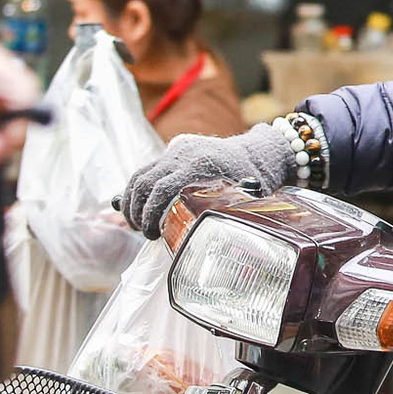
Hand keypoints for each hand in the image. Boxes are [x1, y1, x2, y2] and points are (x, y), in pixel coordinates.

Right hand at [119, 124, 300, 238]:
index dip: (150, 213)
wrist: (259, 152)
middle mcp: (184, 153)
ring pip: (142, 174)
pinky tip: (138, 207)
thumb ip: (227, 216)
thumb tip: (214, 244)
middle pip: (145, 182)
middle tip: (143, 232)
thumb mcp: (245, 199)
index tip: (151, 233)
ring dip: (133, 200)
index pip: (161, 189)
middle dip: (137, 211)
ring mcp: (178, 149)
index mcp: (200, 164)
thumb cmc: (256, 180)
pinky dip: (138, 189)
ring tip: (136, 223)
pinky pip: (149, 168)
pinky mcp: (176, 149)